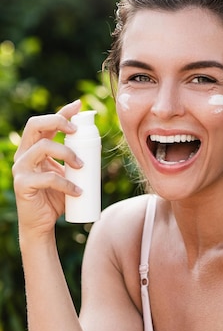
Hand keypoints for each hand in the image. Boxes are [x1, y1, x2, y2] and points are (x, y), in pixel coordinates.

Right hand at [13, 100, 82, 238]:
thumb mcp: (67, 171)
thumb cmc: (57, 196)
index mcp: (33, 148)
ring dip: (67, 153)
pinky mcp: (22, 184)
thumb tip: (92, 136)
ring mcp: (20, 168)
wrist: (43, 225)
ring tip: (82, 165)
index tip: (79, 105)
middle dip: (58, 121)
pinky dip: (66, 184)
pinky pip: (47, 177)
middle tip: (76, 131)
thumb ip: (72, 156)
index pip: (45, 122)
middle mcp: (23, 154)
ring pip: (43, 147)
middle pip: (35, 124)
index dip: (61, 111)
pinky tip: (78, 191)